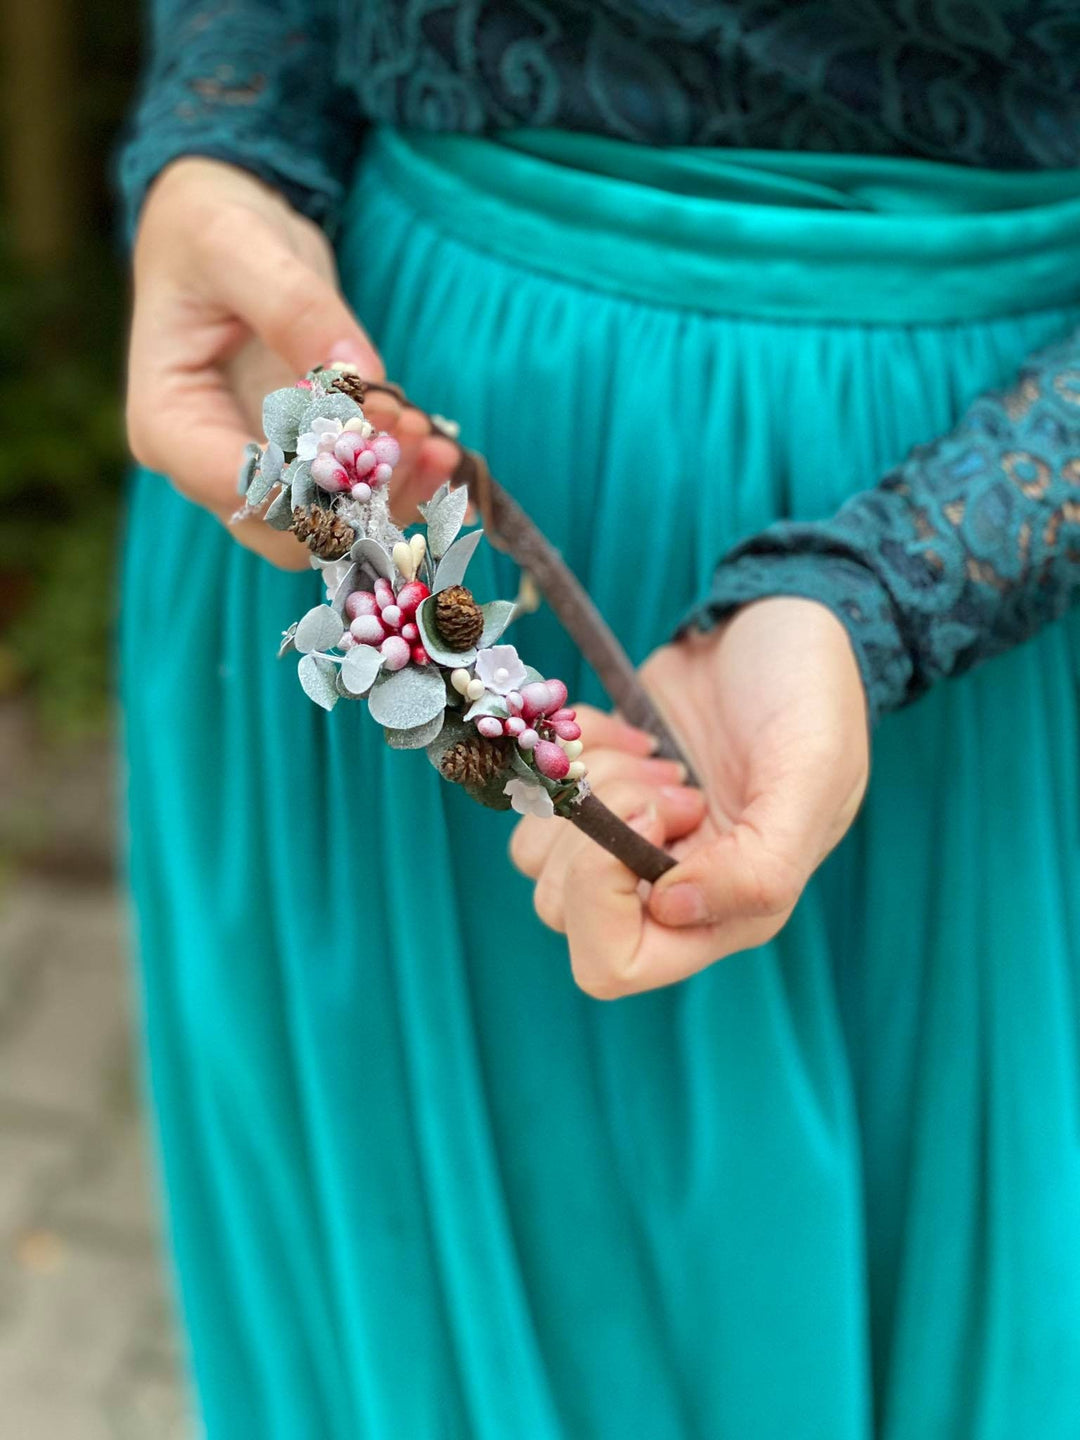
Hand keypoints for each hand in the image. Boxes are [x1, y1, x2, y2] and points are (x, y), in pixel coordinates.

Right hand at [126, 158, 457, 565]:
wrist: (226, 229)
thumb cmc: (209, 229)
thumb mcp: (239, 247)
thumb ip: (294, 308)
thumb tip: (358, 370)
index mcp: (169, 424)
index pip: (242, 490)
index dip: (314, 477)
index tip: (373, 424)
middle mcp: (209, 466)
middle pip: (290, 529)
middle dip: (362, 494)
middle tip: (415, 429)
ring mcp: (258, 472)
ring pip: (332, 525)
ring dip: (393, 495)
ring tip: (437, 440)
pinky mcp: (302, 462)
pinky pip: (355, 499)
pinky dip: (401, 483)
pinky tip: (441, 450)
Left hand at [510, 599, 869, 997]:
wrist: (787, 619)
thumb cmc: (813, 698)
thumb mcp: (810, 779)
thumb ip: (759, 866)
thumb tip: (671, 909)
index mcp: (727, 912)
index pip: (613, 963)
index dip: (604, 898)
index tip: (649, 817)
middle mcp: (669, 888)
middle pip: (559, 906)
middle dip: (598, 831)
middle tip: (669, 778)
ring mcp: (628, 837)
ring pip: (535, 852)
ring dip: (587, 788)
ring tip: (658, 757)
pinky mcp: (600, 784)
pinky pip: (537, 788)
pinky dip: (574, 747)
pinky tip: (636, 731)